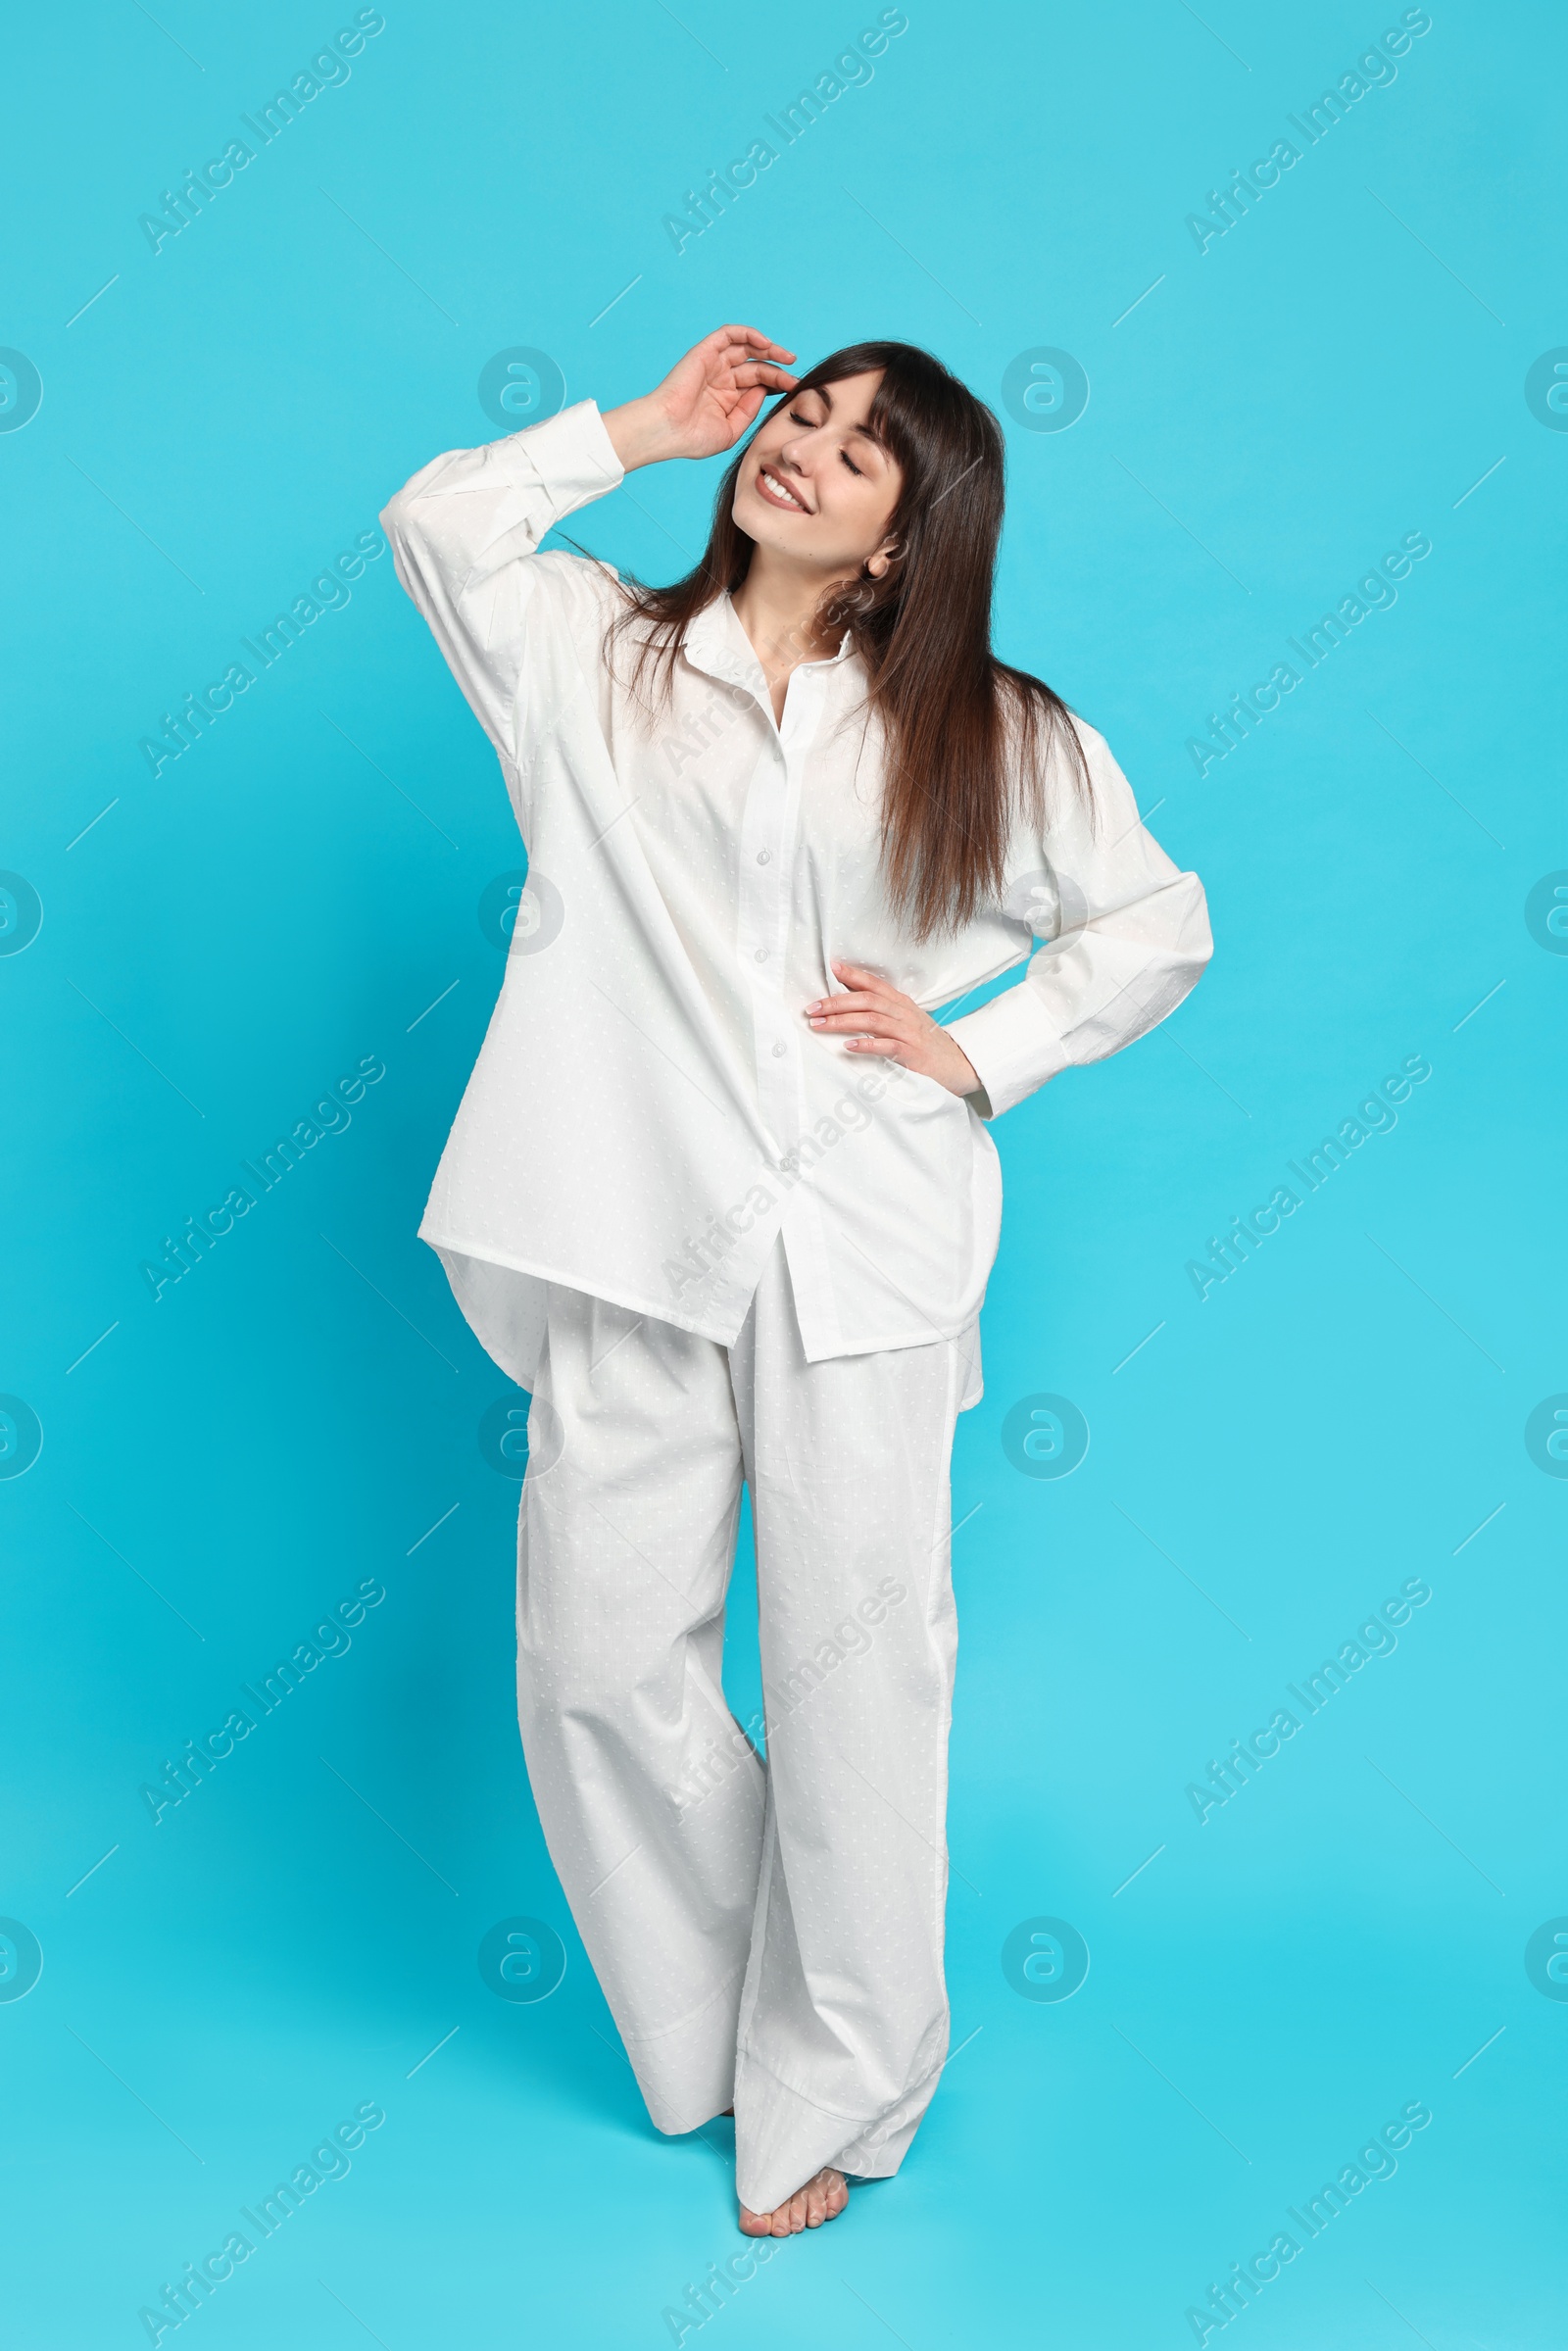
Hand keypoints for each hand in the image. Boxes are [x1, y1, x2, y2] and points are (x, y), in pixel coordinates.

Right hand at [602, 326, 797, 471]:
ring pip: (745, 347)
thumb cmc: (693, 438)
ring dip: (768, 348)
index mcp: (726, 398)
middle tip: (794, 377)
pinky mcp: (704, 352)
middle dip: (777, 370)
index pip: (757, 384)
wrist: (667, 431)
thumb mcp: (731, 430)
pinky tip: (765, 343)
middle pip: (756, 366)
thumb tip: (765, 390)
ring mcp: (713, 364)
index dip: (777, 384)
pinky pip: (729, 334)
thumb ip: (749, 410)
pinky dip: (748, 334)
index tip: (794, 390)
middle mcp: (721, 378)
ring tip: (787, 357)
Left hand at [805, 961, 981, 1098]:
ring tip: (820, 1025)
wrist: (957, 1065)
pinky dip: (866, 1045)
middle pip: (867, 1001)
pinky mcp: (912, 1054)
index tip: (832, 968)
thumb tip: (850, 1001)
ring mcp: (909, 1033)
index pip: (875, 984)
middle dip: (836, 1002)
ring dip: (843, 1021)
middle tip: (812, 1008)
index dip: (853, 975)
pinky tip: (848, 1046)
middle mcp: (904, 1014)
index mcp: (902, 1003)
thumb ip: (883, 1010)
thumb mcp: (906, 1020)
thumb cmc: (926, 1043)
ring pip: (872, 1020)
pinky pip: (886, 1046)